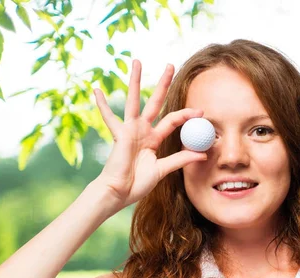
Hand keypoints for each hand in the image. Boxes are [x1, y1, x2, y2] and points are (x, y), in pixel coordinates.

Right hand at [91, 59, 206, 210]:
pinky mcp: (119, 134)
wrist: (118, 193)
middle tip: (170, 65)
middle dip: (163, 84)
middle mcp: (141, 131)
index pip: (172, 120)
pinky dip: (102, 104)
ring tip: (137, 62)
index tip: (201, 111)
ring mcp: (129, 130)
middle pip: (155, 102)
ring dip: (135, 81)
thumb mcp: (162, 170)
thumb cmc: (136, 185)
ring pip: (134, 100)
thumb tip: (203, 154)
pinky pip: (109, 117)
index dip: (186, 115)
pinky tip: (96, 90)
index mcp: (152, 139)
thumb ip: (180, 159)